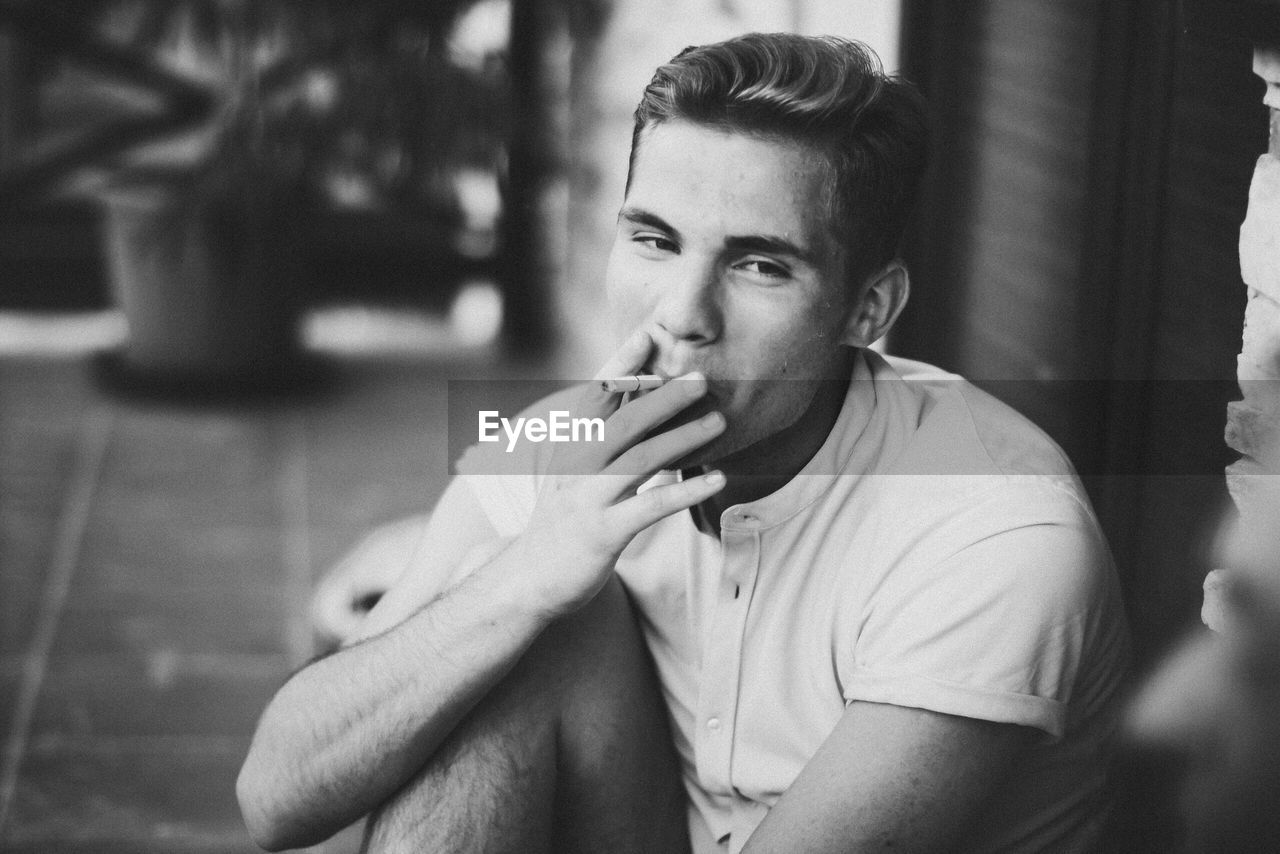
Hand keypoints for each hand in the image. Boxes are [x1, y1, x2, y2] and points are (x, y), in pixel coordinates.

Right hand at [508, 329, 725, 616]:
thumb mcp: (569, 479)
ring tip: (719, 421)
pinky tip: (717, 480)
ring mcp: (589, 499)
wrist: (522, 583)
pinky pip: (651, 507)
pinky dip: (686, 490)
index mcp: (569, 448)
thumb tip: (629, 415)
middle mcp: (576, 467)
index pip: (595, 396)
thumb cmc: (556, 528)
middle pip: (624, 421)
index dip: (621, 365)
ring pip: (640, 459)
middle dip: (664, 397)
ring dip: (683, 438)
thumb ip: (594, 447)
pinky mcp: (603, 533)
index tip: (649, 336)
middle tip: (700, 378)